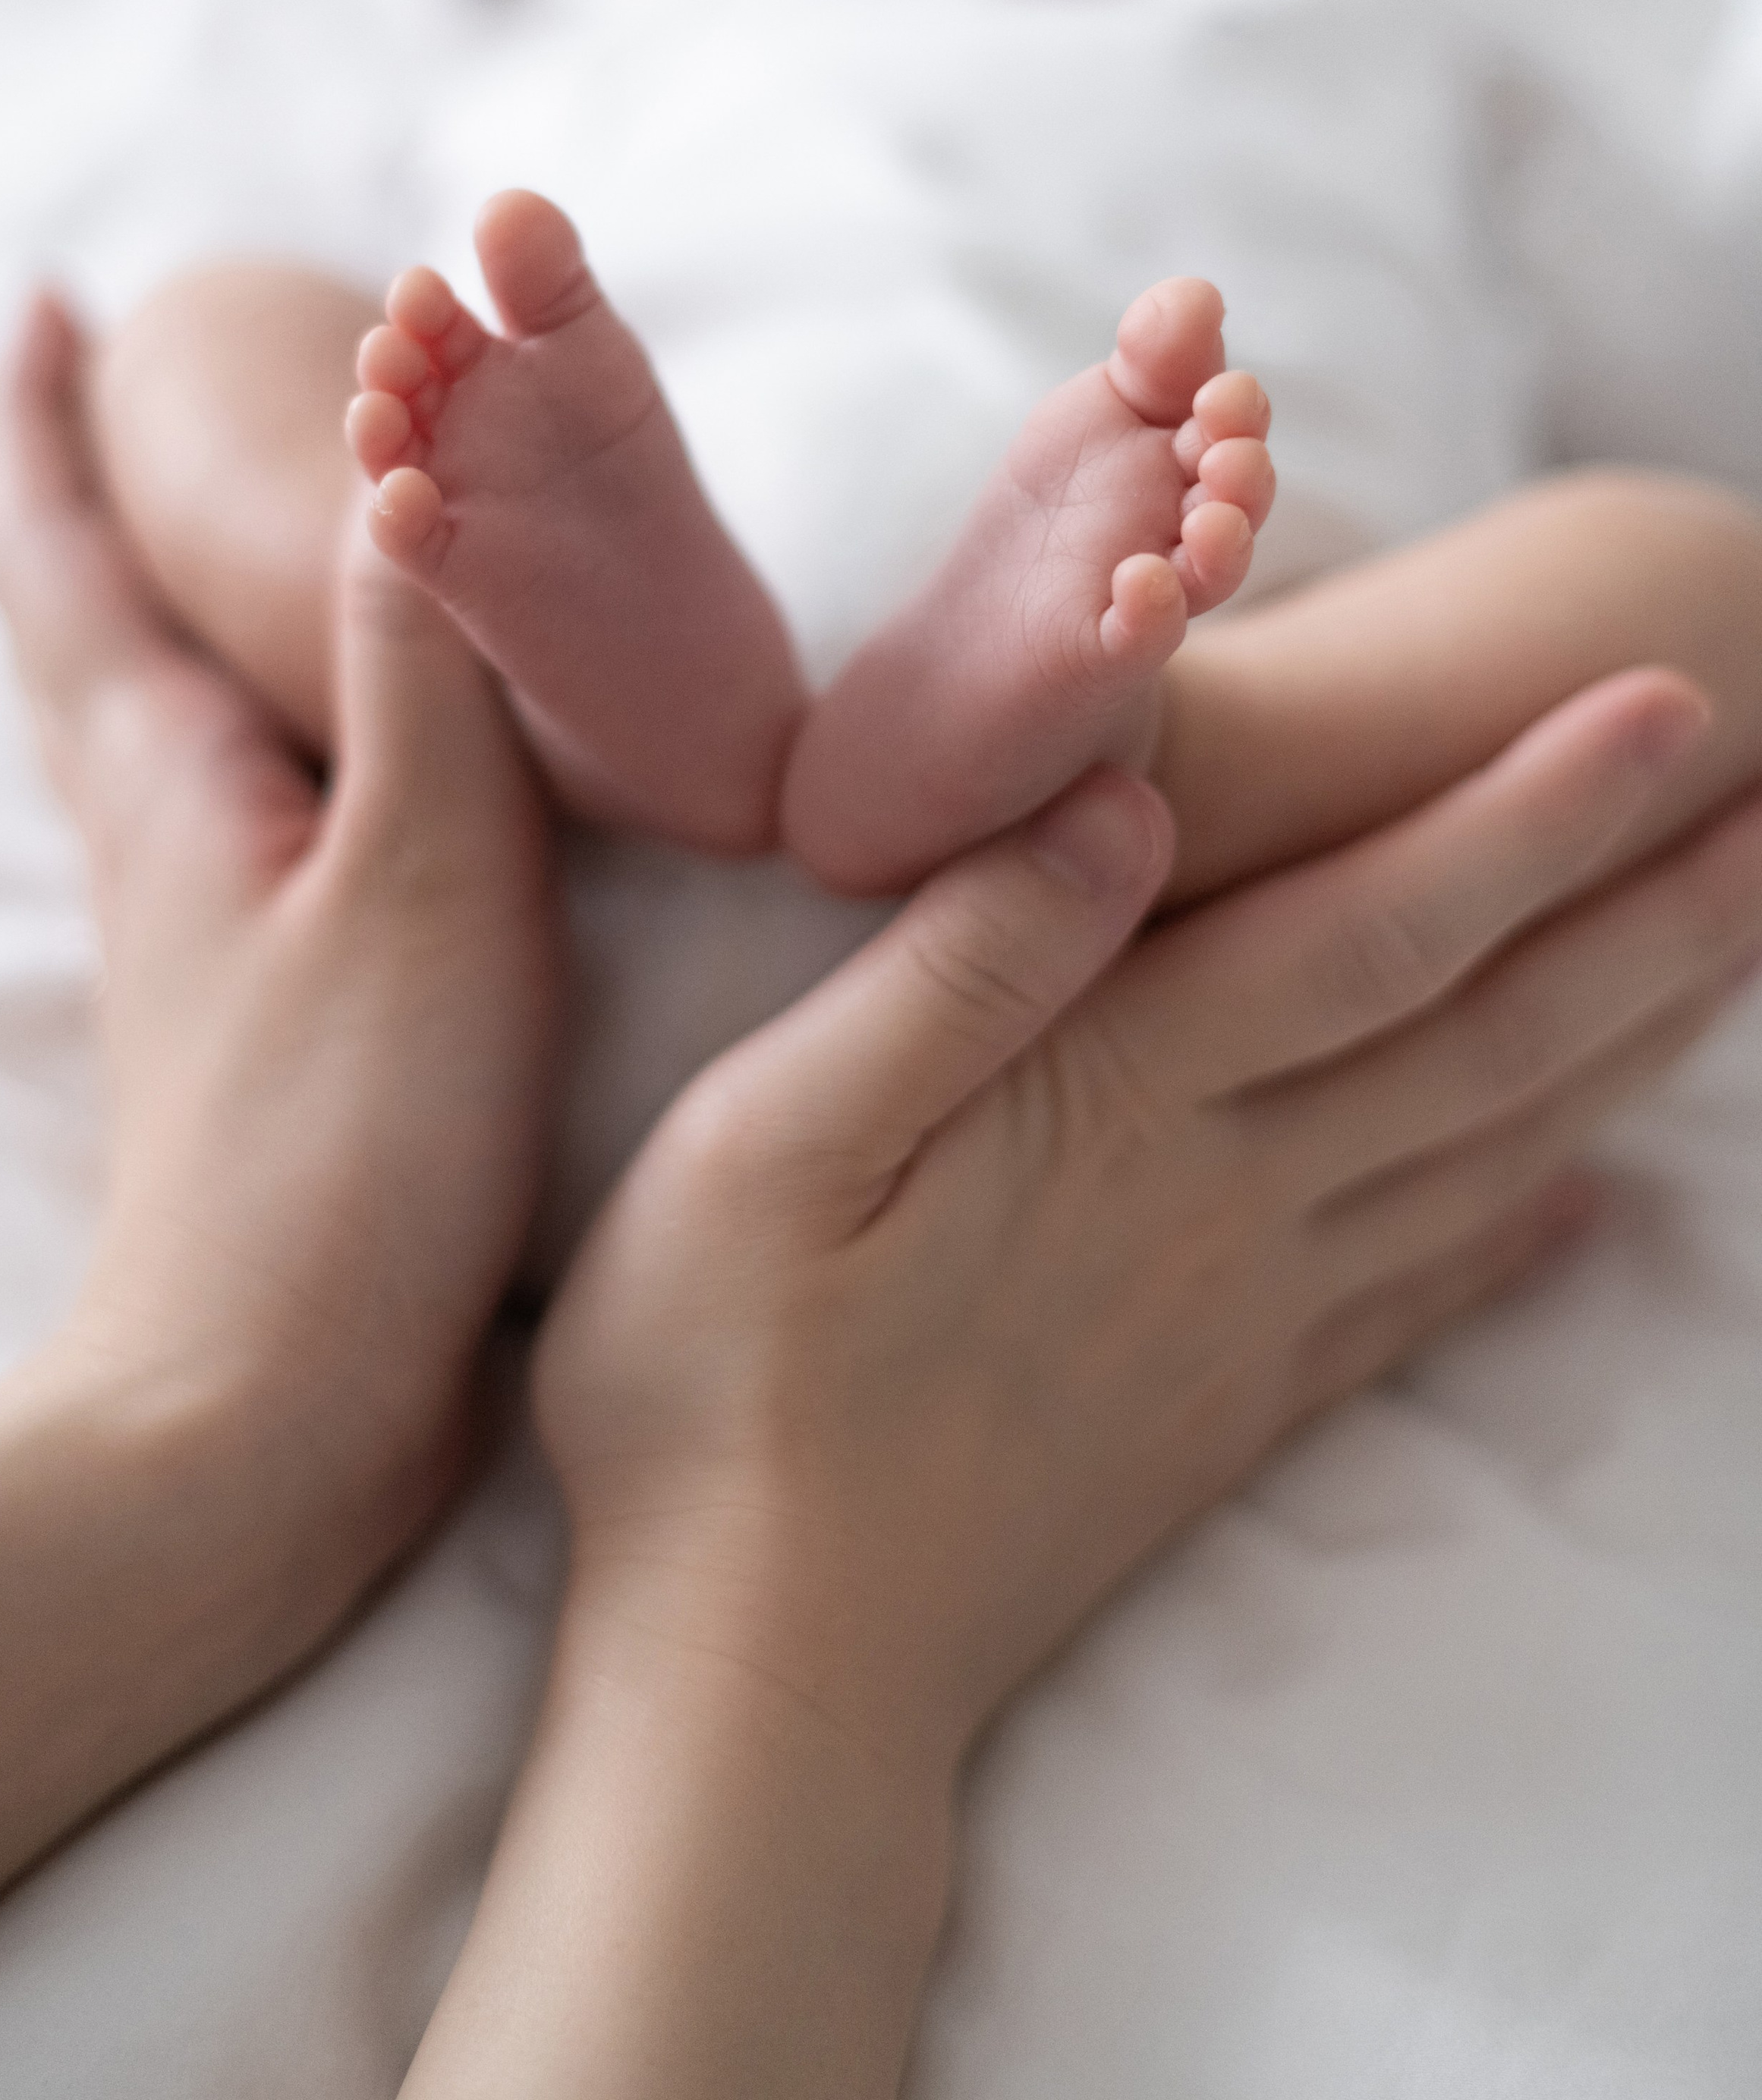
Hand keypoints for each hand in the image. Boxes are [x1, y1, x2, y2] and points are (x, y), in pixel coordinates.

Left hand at [0, 291, 557, 1536]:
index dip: (48, 425)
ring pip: (134, 723)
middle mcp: (157, 842)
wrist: (265, 1414)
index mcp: (172, 783)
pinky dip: (231, 729)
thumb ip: (425, 664)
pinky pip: (214, 814)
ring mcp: (194, 936)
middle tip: (105, 392)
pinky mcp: (253, 1016)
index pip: (69, 557)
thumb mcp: (421, 874)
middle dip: (76, 498)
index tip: (53, 305)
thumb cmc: (344, 1152)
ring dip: (143, 606)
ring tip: (202, 542)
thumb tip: (407, 446)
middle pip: (73, 629)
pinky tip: (301, 764)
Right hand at [541, 671, 1754, 1776]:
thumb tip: (1127, 807)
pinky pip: (1422, 1299)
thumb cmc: (722, 1385)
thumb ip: (957, 967)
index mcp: (1115, 1104)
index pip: (1376, 928)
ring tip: (1739, 952)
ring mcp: (1241, 1317)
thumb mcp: (771, 1141)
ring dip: (1634, 1044)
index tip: (1671, 708)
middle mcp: (1222, 1201)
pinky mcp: (1226, 1410)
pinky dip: (1529, 1234)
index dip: (1532, 813)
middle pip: (1491, 1038)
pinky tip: (1592, 1207)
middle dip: (1654, 917)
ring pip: (1491, 1154)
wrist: (764, 1675)